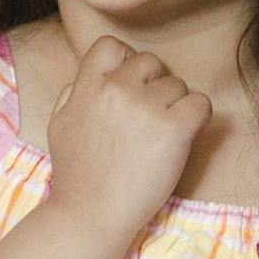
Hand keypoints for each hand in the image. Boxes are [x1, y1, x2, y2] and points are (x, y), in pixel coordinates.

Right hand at [42, 36, 210, 239]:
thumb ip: (73, 94)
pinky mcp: (175, 130)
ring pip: (178, 84)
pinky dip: (197, 118)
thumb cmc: (76, 174)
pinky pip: (200, 103)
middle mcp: (117, 90)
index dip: (125, 61)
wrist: (92, 214)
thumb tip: (93, 77)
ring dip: (175, 105)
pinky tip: (183, 136)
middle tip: (150, 115)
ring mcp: (146, 108)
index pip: (111, 45)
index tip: (130, 84)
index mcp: (87, 87)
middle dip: (154, 84)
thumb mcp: (58, 124)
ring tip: (161, 135)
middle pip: (150, 62)